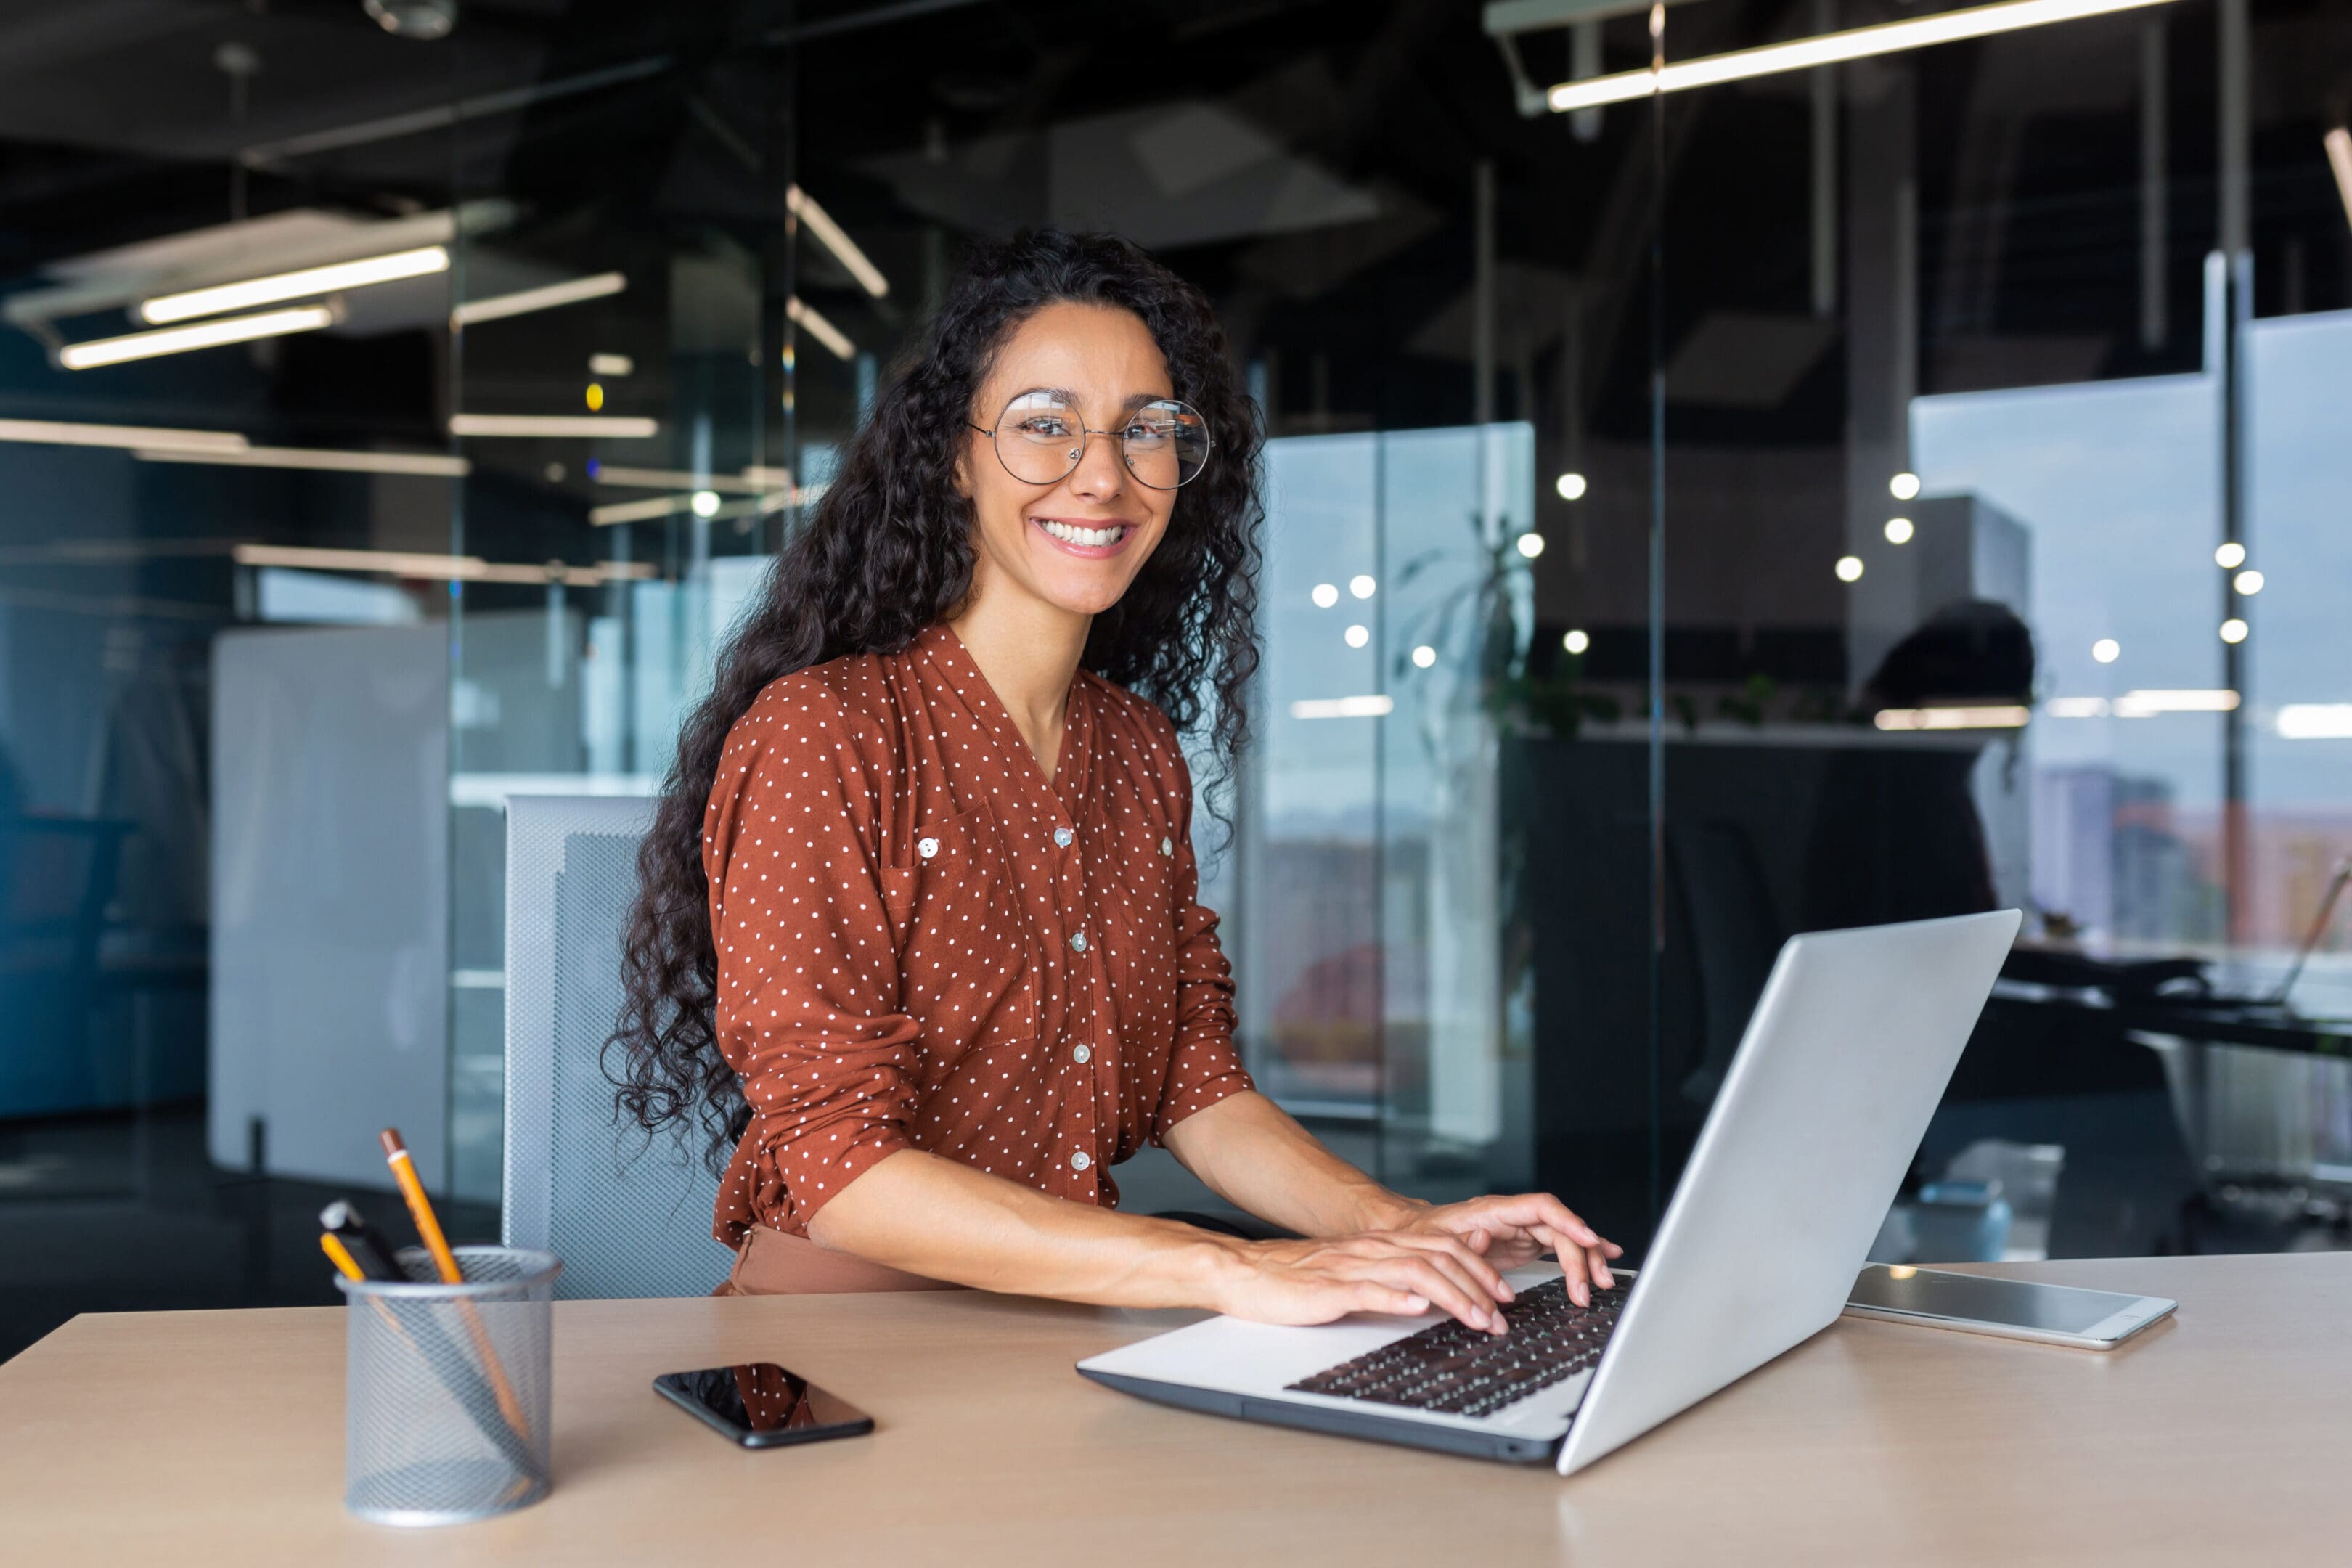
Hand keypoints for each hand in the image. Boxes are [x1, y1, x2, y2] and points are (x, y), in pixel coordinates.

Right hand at [1207, 1231, 1519, 1333]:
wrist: (1244, 1273)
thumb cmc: (1294, 1280)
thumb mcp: (1352, 1276)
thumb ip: (1389, 1280)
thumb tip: (1431, 1296)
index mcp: (1379, 1246)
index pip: (1442, 1248)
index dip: (1479, 1269)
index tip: (1503, 1296)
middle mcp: (1370, 1250)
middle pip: (1438, 1257)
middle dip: (1478, 1285)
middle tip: (1502, 1315)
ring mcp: (1350, 1267)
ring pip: (1414, 1271)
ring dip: (1453, 1296)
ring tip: (1477, 1318)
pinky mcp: (1327, 1289)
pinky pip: (1367, 1289)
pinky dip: (1396, 1297)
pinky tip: (1416, 1306)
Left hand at [1392, 1193, 1623, 1306]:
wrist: (1415, 1235)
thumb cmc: (1424, 1237)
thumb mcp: (1435, 1243)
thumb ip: (1463, 1242)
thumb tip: (1486, 1239)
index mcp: (1494, 1210)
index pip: (1540, 1207)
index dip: (1567, 1221)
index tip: (1588, 1239)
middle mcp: (1513, 1216)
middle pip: (1559, 1229)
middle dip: (1580, 1256)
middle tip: (1589, 1288)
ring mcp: (1522, 1229)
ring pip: (1565, 1239)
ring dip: (1586, 1260)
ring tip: (1603, 1283)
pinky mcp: (1525, 1243)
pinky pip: (1560, 1247)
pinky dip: (1581, 1254)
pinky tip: (1605, 1256)